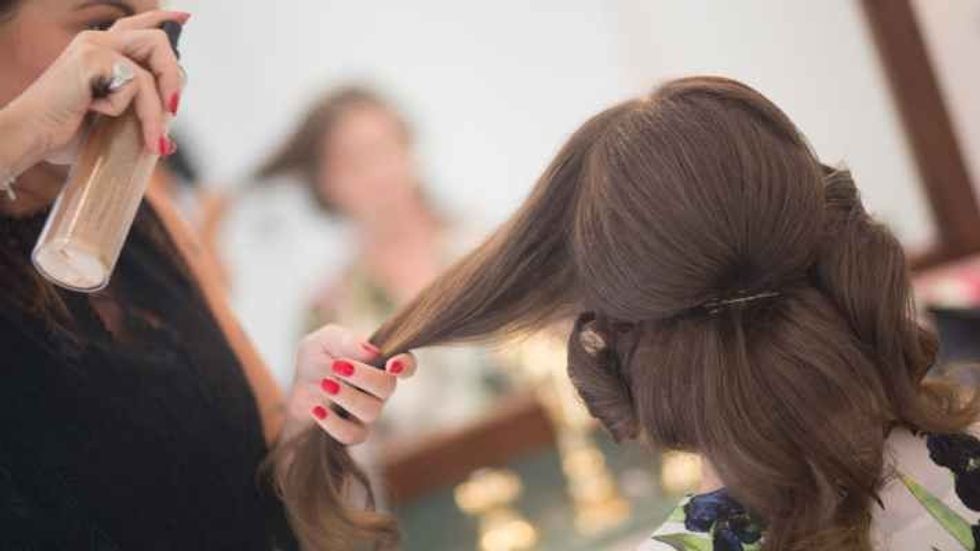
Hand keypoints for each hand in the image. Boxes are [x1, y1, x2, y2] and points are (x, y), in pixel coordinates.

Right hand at [0, 10, 187, 176]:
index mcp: (100, 49)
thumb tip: (170, 143)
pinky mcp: (91, 59)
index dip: (164, 21)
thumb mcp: (109, 124)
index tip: (184, 19)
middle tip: (173, 112)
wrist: (31, 136)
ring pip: (150, 71)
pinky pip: (134, 85)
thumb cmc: (64, 133)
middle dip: (174, 80)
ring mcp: (94, 47)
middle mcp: (97, 40)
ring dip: (157, 111)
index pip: (139, 26)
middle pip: (157, 41)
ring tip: (154, 141)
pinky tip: (98, 114)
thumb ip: (136, 122)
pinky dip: (126, 109)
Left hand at [284, 325, 415, 444]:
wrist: (296, 389)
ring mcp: (369, 411)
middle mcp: (381, 388)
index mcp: (380, 361)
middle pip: (387, 386)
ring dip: (347, 397)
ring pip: (371, 411)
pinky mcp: (354, 432)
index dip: (405, 365)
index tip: (392, 364)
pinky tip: (317, 409)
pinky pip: (353, 435)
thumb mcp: (324, 341)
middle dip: (364, 376)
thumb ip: (346, 341)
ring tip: (324, 384)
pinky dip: (333, 422)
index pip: (406, 364)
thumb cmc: (318, 359)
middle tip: (337, 366)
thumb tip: (372, 351)